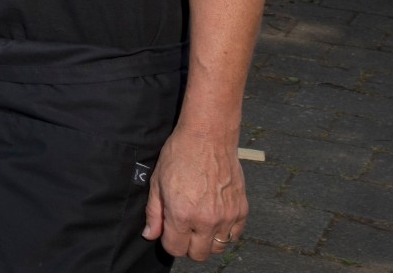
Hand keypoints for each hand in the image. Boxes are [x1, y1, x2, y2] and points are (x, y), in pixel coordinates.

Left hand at [144, 128, 247, 261]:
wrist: (208, 137)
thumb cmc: (179, 155)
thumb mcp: (157, 182)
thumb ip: (154, 213)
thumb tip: (150, 235)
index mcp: (182, 214)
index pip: (175, 249)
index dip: (169, 242)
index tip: (168, 231)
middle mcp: (206, 221)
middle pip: (198, 255)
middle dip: (187, 245)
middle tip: (184, 228)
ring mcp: (227, 217)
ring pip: (217, 248)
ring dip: (207, 241)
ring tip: (200, 222)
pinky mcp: (242, 211)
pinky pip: (234, 236)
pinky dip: (225, 232)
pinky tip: (215, 217)